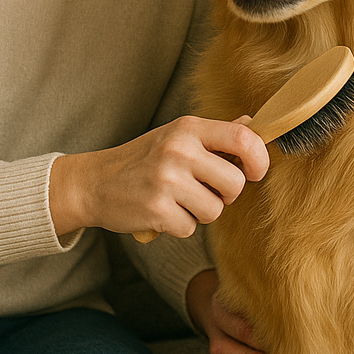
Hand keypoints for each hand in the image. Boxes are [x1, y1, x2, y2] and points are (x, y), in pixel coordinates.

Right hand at [49, 116, 268, 237]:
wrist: (95, 182)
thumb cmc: (145, 159)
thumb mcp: (178, 136)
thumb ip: (216, 134)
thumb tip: (254, 125)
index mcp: (189, 128)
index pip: (243, 138)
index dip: (259, 159)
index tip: (254, 172)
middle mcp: (179, 150)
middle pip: (234, 183)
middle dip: (226, 195)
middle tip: (207, 190)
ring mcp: (167, 180)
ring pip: (215, 210)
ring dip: (202, 212)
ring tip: (179, 199)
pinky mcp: (157, 210)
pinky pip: (191, 228)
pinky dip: (180, 225)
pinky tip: (163, 211)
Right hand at [187, 269, 271, 353]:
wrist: (232, 313)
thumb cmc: (255, 307)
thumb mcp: (257, 298)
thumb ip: (272, 304)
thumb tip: (306, 311)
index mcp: (222, 310)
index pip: (232, 322)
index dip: (250, 334)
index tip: (274, 340)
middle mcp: (217, 335)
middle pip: (224, 351)